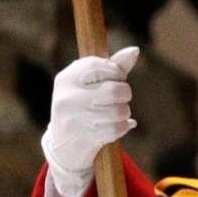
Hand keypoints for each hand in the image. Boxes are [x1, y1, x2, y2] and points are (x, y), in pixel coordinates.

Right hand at [42, 46, 139, 196]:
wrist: (63, 146)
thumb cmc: (81, 107)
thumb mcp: (89, 85)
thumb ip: (112, 67)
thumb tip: (134, 50)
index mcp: (66, 78)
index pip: (99, 66)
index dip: (115, 72)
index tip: (116, 78)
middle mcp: (67, 97)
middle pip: (115, 90)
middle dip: (124, 94)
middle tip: (120, 98)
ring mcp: (75, 119)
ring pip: (119, 111)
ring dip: (124, 112)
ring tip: (117, 113)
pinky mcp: (85, 138)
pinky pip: (118, 128)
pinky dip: (123, 127)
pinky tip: (117, 126)